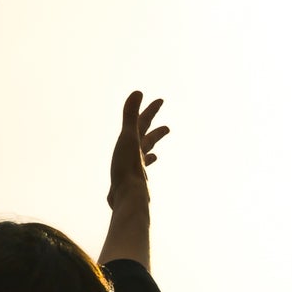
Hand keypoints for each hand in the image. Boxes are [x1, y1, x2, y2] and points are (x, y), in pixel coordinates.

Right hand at [108, 92, 168, 208]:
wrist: (128, 199)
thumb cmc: (128, 168)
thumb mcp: (128, 138)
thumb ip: (130, 116)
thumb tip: (138, 92)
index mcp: (138, 146)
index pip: (145, 124)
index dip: (151, 111)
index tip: (160, 101)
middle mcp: (138, 159)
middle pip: (148, 142)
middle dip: (156, 134)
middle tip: (167, 129)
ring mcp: (133, 174)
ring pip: (142, 162)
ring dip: (148, 155)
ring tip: (154, 155)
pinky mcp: (124, 186)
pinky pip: (128, 178)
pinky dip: (130, 175)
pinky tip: (127, 180)